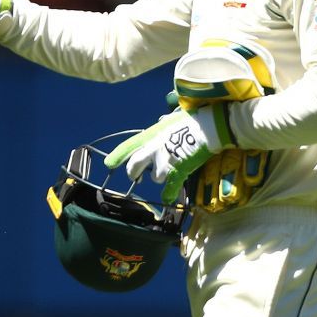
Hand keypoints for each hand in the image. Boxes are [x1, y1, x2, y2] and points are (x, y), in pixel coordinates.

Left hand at [105, 108, 224, 204]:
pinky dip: (169, 194)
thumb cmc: (191, 120)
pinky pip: (169, 189)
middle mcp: (153, 149)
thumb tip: (162, 120)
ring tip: (169, 172)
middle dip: (133, 172)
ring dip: (160, 177)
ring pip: (155, 177)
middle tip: (136, 176)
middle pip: (134, 166)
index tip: (109, 164)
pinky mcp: (178, 171)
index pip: (129, 146)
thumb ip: (163, 123)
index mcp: (151, 135)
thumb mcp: (171, 119)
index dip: (118, 156)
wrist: (207, 127)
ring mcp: (165, 161)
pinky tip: (168, 197)